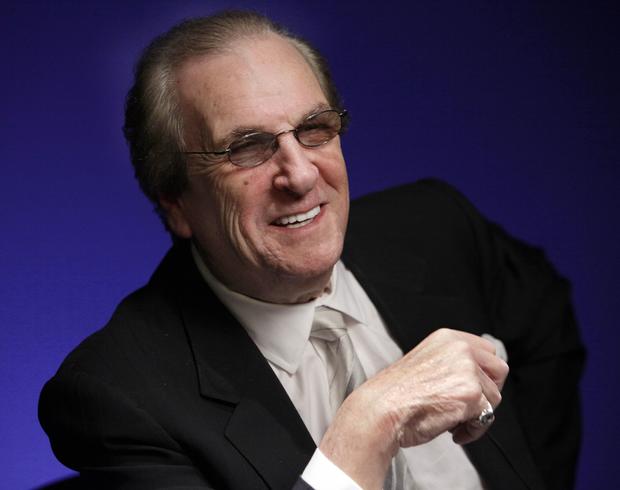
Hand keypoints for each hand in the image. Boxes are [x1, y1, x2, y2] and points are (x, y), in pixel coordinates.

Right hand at [319, 328, 508, 488]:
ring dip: (478, 414)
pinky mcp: (471, 394)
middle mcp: (460, 349)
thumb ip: (452, 364)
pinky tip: (451, 430)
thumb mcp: (426, 363)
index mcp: (447, 338)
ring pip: (495, 397)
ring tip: (451, 419)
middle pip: (499, 370)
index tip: (475, 387)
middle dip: (489, 391)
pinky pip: (487, 417)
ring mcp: (467, 370)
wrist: (381, 409)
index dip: (484, 373)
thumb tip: (477, 380)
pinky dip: (472, 429)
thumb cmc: (395, 394)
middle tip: (469, 405)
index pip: (488, 349)